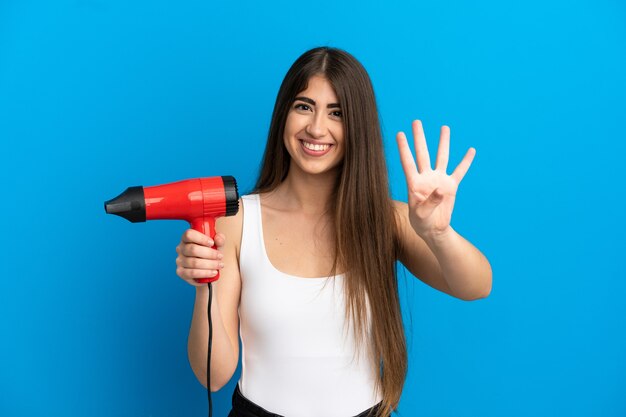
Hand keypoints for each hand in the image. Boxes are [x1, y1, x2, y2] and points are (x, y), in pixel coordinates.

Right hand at [175, 229, 224, 285]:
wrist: (209, 269)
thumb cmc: (211, 254)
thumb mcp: (217, 245)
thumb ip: (219, 239)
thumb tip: (218, 238)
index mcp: (187, 238)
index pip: (189, 234)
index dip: (201, 238)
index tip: (212, 243)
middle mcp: (181, 249)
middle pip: (192, 249)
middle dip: (210, 253)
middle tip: (220, 256)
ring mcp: (180, 261)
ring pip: (194, 262)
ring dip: (210, 264)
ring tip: (219, 265)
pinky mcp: (181, 272)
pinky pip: (192, 273)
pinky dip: (205, 273)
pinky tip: (214, 272)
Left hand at [396, 120, 474, 238]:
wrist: (434, 229)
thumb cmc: (421, 222)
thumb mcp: (421, 214)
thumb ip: (430, 202)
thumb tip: (441, 189)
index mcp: (414, 183)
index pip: (408, 162)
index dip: (403, 148)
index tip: (400, 133)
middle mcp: (426, 177)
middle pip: (423, 153)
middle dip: (419, 137)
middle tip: (416, 121)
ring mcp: (439, 180)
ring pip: (442, 157)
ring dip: (443, 143)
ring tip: (444, 127)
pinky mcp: (451, 186)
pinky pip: (460, 171)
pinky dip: (466, 162)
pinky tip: (471, 151)